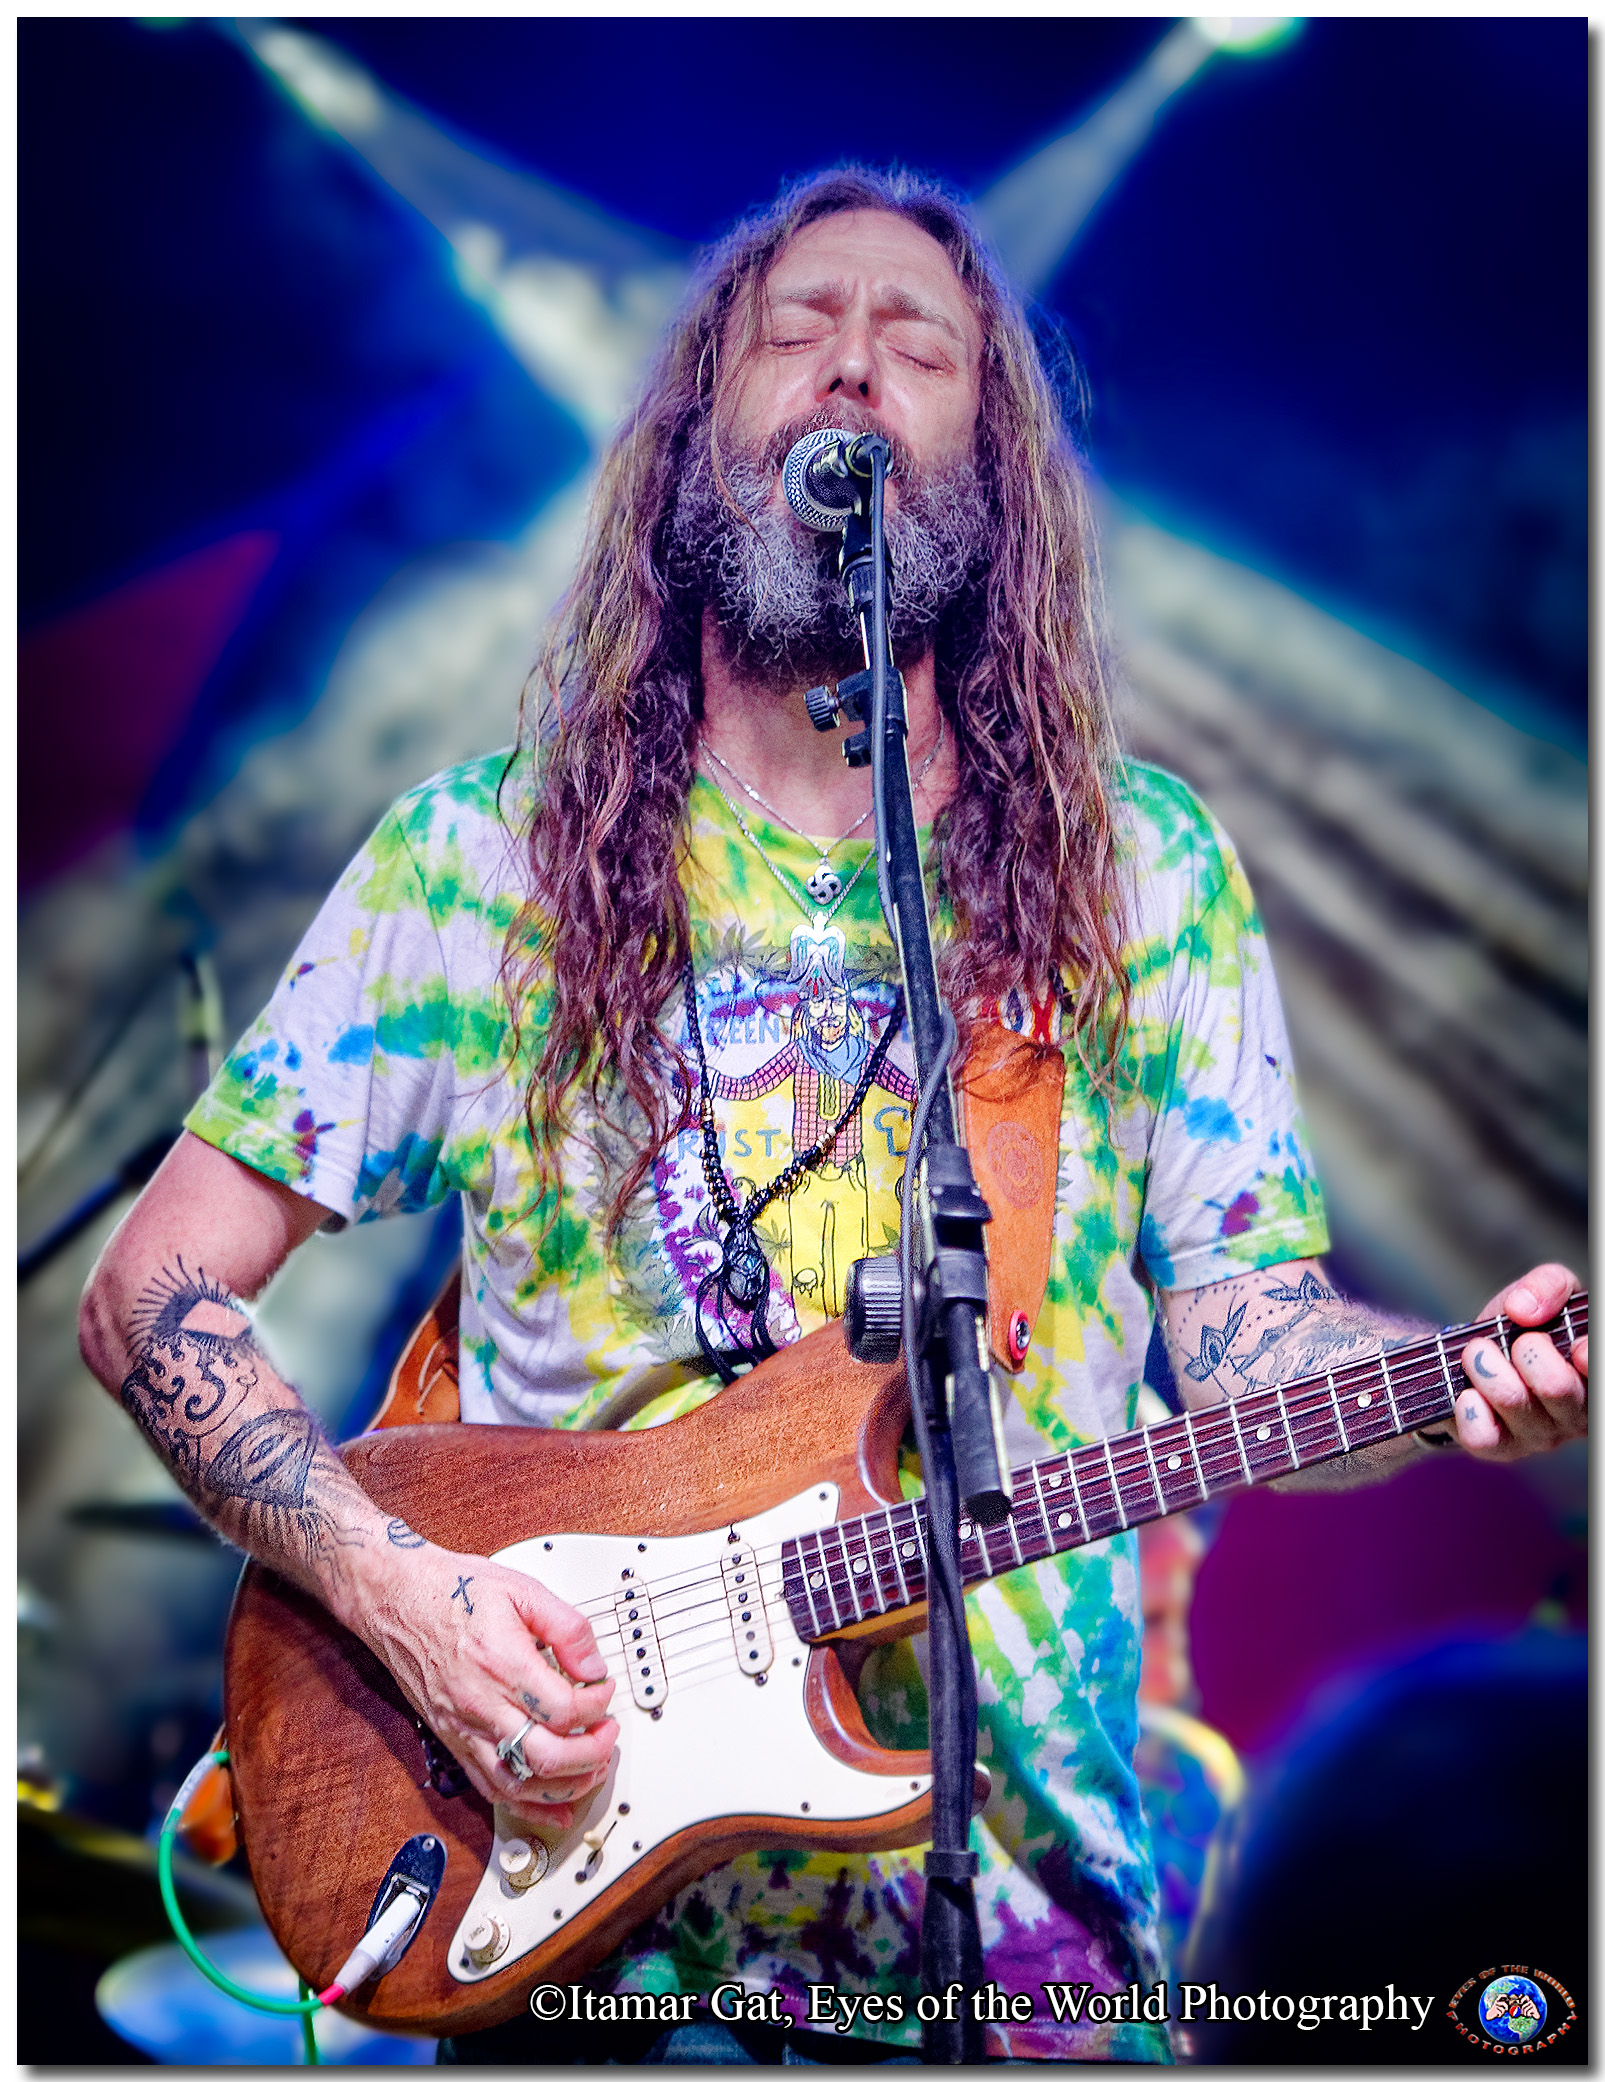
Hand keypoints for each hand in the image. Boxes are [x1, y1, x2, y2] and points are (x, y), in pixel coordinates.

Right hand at [348, 1543, 617, 1831]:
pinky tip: (552, 1806)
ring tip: (590, 1770)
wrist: (396, 1599)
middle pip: (547, 1756)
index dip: (597, 1706)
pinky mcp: (452, 1740)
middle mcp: (482, 1704)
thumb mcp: (521, 1590)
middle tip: (607, 1735)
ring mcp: (464, 1728)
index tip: (603, 1692)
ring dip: (564, 1787)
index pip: (564, 1709)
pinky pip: (489, 1788)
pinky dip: (525, 1805)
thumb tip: (593, 1665)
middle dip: (591, 1754)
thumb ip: (566, 1627)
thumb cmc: (451, 1591)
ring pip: (519, 1784)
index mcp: (503, 1663)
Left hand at [1441, 1263, 1586, 1460]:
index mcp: (1592, 1377)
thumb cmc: (1519, 1327)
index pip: (1600, 1379)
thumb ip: (1547, 1286)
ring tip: (1477, 1351)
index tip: (1576, 1346)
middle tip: (1514, 1339)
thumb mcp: (1540, 1294)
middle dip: (1527, 1350)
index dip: (1590, 1361)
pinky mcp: (1500, 1449)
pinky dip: (1469, 1408)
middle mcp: (1575, 1413)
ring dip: (1486, 1365)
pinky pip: (1484, 1437)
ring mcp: (1539, 1435)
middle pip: (1558, 1387)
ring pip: (1513, 1401)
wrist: (1472, 1353)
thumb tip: (1523, 1308)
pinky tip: (1468, 1393)